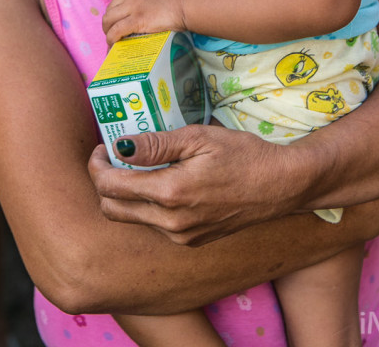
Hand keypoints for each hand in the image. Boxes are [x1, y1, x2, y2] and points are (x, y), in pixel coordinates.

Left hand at [89, 124, 302, 244]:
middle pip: (113, 209)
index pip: (111, 187)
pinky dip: (147, 205)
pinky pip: (154, 225)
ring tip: (139, 166)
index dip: (97, 166)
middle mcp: (171, 223)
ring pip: (132, 219)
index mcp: (170, 193)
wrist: (281, 186)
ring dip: (125, 195)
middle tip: (112, 157)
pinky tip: (162, 182)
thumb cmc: (244, 155)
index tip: (102, 148)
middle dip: (104, 183)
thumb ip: (156, 143)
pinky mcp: (191, 242)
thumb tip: (119, 146)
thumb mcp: (199, 137)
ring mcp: (181, 237)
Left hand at [102, 0, 187, 45]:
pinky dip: (111, 38)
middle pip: (111, 8)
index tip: (118, 20)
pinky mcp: (136, 19)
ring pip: (109, 19)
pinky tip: (113, 43)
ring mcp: (133, 5)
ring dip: (107, 30)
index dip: (116, 12)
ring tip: (111, 40)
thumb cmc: (181, 0)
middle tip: (112, 31)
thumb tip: (143, 12)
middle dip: (109, 21)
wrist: (188, 5)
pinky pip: (116, 30)